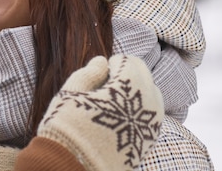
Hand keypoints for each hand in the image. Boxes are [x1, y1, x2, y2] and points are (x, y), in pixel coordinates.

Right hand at [37, 55, 163, 170]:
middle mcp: (146, 102)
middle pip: (145, 77)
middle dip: (128, 75)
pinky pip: (152, 117)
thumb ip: (89, 72)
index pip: (130, 62)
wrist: (75, 168)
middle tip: (106, 84)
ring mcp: (151, 123)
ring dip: (136, 93)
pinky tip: (120, 118)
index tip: (101, 71)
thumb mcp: (71, 91)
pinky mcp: (149, 142)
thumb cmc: (69, 127)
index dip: (114, 63)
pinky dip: (140, 111)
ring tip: (113, 102)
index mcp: (128, 85)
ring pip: (152, 97)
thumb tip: (102, 61)